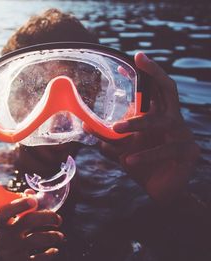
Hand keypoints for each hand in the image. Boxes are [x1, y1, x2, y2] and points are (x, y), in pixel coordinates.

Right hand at [0, 192, 63, 260]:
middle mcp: (5, 237)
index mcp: (0, 224)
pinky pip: (39, 259)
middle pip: (28, 220)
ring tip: (59, 236)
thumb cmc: (5, 236)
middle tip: (58, 219)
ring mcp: (12, 252)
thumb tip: (31, 193)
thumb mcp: (6, 224)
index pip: (5, 212)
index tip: (34, 200)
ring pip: (37, 239)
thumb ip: (18, 207)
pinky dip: (50, 253)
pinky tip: (54, 249)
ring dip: (52, 235)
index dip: (20, 204)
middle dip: (47, 216)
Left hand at [100, 52, 199, 203]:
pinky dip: (143, 155)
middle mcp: (173, 120)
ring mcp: (183, 135)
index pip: (156, 89)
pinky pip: (163, 150)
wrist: (160, 192)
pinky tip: (127, 162)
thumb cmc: (141, 166)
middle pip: (169, 90)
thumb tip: (84, 124)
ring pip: (161, 121)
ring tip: (117, 130)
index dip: (148, 72)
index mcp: (158, 116)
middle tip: (139, 60)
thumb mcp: (121, 148)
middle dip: (155, 72)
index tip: (134, 58)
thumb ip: (107, 136)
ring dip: (138, 123)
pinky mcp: (187, 152)